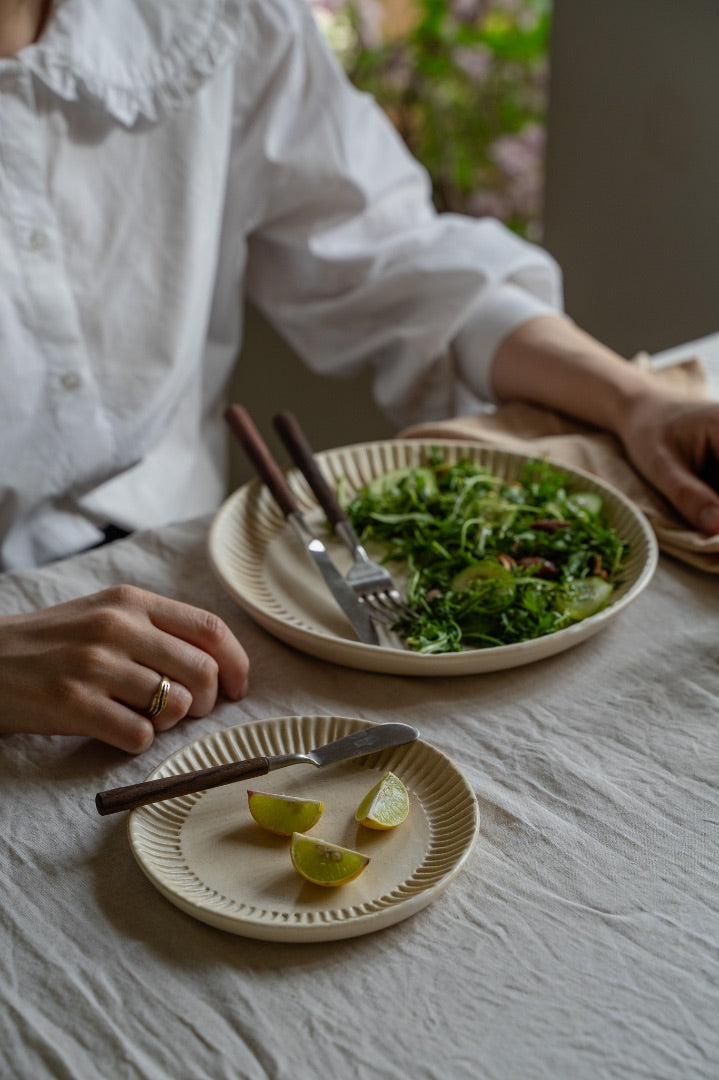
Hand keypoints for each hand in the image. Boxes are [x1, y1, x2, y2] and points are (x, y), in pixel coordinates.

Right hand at [0, 585, 249, 753]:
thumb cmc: (52, 644)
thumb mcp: (104, 614)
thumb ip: (156, 629)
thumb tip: (217, 665)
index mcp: (131, 601)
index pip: (210, 628)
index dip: (236, 663)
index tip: (238, 688)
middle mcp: (117, 627)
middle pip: (202, 671)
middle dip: (207, 702)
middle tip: (188, 712)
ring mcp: (95, 665)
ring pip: (176, 706)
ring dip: (170, 723)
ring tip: (144, 717)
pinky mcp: (74, 704)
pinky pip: (139, 736)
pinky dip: (139, 742)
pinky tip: (118, 731)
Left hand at [491, 316, 718, 531]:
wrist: (641, 409)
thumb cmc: (647, 431)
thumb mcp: (660, 466)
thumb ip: (689, 496)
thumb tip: (718, 529)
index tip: (714, 532)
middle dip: (716, 510)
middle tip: (707, 533)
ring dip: (715, 508)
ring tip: (683, 500)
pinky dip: (714, 504)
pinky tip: (703, 511)